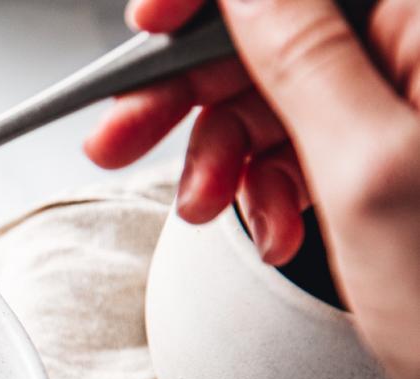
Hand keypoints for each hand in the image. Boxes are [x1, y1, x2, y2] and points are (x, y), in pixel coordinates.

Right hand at [84, 0, 419, 378]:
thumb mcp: (366, 170)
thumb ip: (301, 54)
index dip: (207, 0)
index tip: (146, 29)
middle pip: (279, 30)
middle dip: (194, 90)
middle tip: (120, 138)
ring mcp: (415, 103)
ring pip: (283, 90)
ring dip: (225, 151)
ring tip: (206, 211)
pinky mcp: (404, 151)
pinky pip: (312, 139)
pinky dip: (271, 182)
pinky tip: (273, 225)